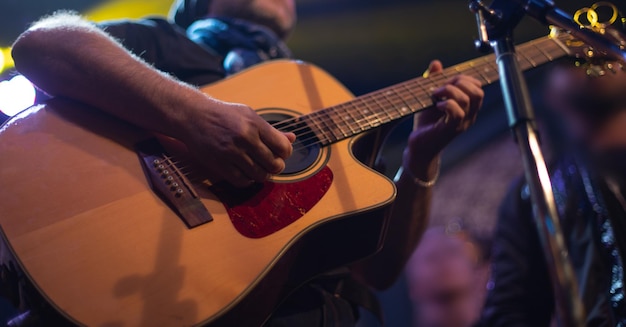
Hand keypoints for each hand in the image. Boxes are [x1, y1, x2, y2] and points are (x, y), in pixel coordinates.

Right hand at [180, 98, 294, 186]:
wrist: (194, 116)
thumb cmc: (224, 115)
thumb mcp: (249, 115)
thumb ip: (271, 130)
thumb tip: (292, 139)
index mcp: (254, 124)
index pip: (282, 147)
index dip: (285, 153)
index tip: (281, 153)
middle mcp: (244, 138)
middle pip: (273, 164)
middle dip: (277, 167)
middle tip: (273, 164)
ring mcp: (231, 153)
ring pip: (259, 175)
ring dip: (263, 175)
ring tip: (260, 169)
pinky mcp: (220, 164)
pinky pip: (242, 181)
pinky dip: (248, 180)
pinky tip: (247, 173)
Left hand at [403, 60, 483, 178]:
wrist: (419, 146)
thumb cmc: (426, 123)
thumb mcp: (430, 98)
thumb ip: (435, 80)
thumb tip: (436, 64)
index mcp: (468, 108)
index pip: (478, 87)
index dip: (463, 79)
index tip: (446, 81)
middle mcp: (469, 116)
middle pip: (478, 92)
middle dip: (459, 82)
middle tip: (441, 87)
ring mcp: (461, 124)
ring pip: (467, 99)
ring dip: (449, 91)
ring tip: (435, 95)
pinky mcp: (451, 130)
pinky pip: (457, 112)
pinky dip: (446, 104)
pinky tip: (437, 105)